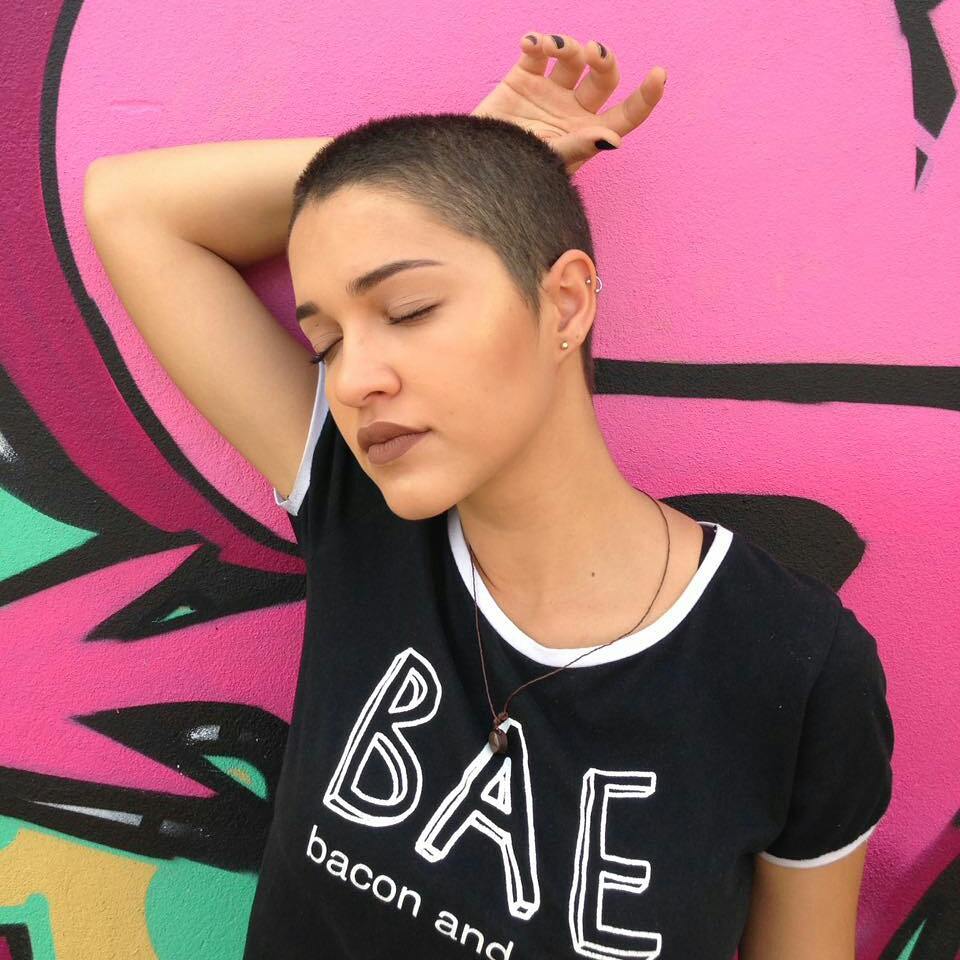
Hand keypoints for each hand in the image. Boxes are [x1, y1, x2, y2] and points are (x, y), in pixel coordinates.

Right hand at [470, 32, 666, 175]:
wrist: (472, 167)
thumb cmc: (514, 174)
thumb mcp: (548, 164)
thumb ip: (579, 147)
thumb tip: (613, 140)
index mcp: (587, 135)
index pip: (626, 115)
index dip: (646, 97)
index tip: (659, 74)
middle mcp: (573, 111)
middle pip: (604, 78)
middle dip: (605, 60)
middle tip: (593, 54)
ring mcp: (549, 92)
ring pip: (574, 57)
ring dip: (569, 45)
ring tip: (553, 47)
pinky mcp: (523, 77)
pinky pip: (538, 50)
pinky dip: (537, 40)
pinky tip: (530, 42)